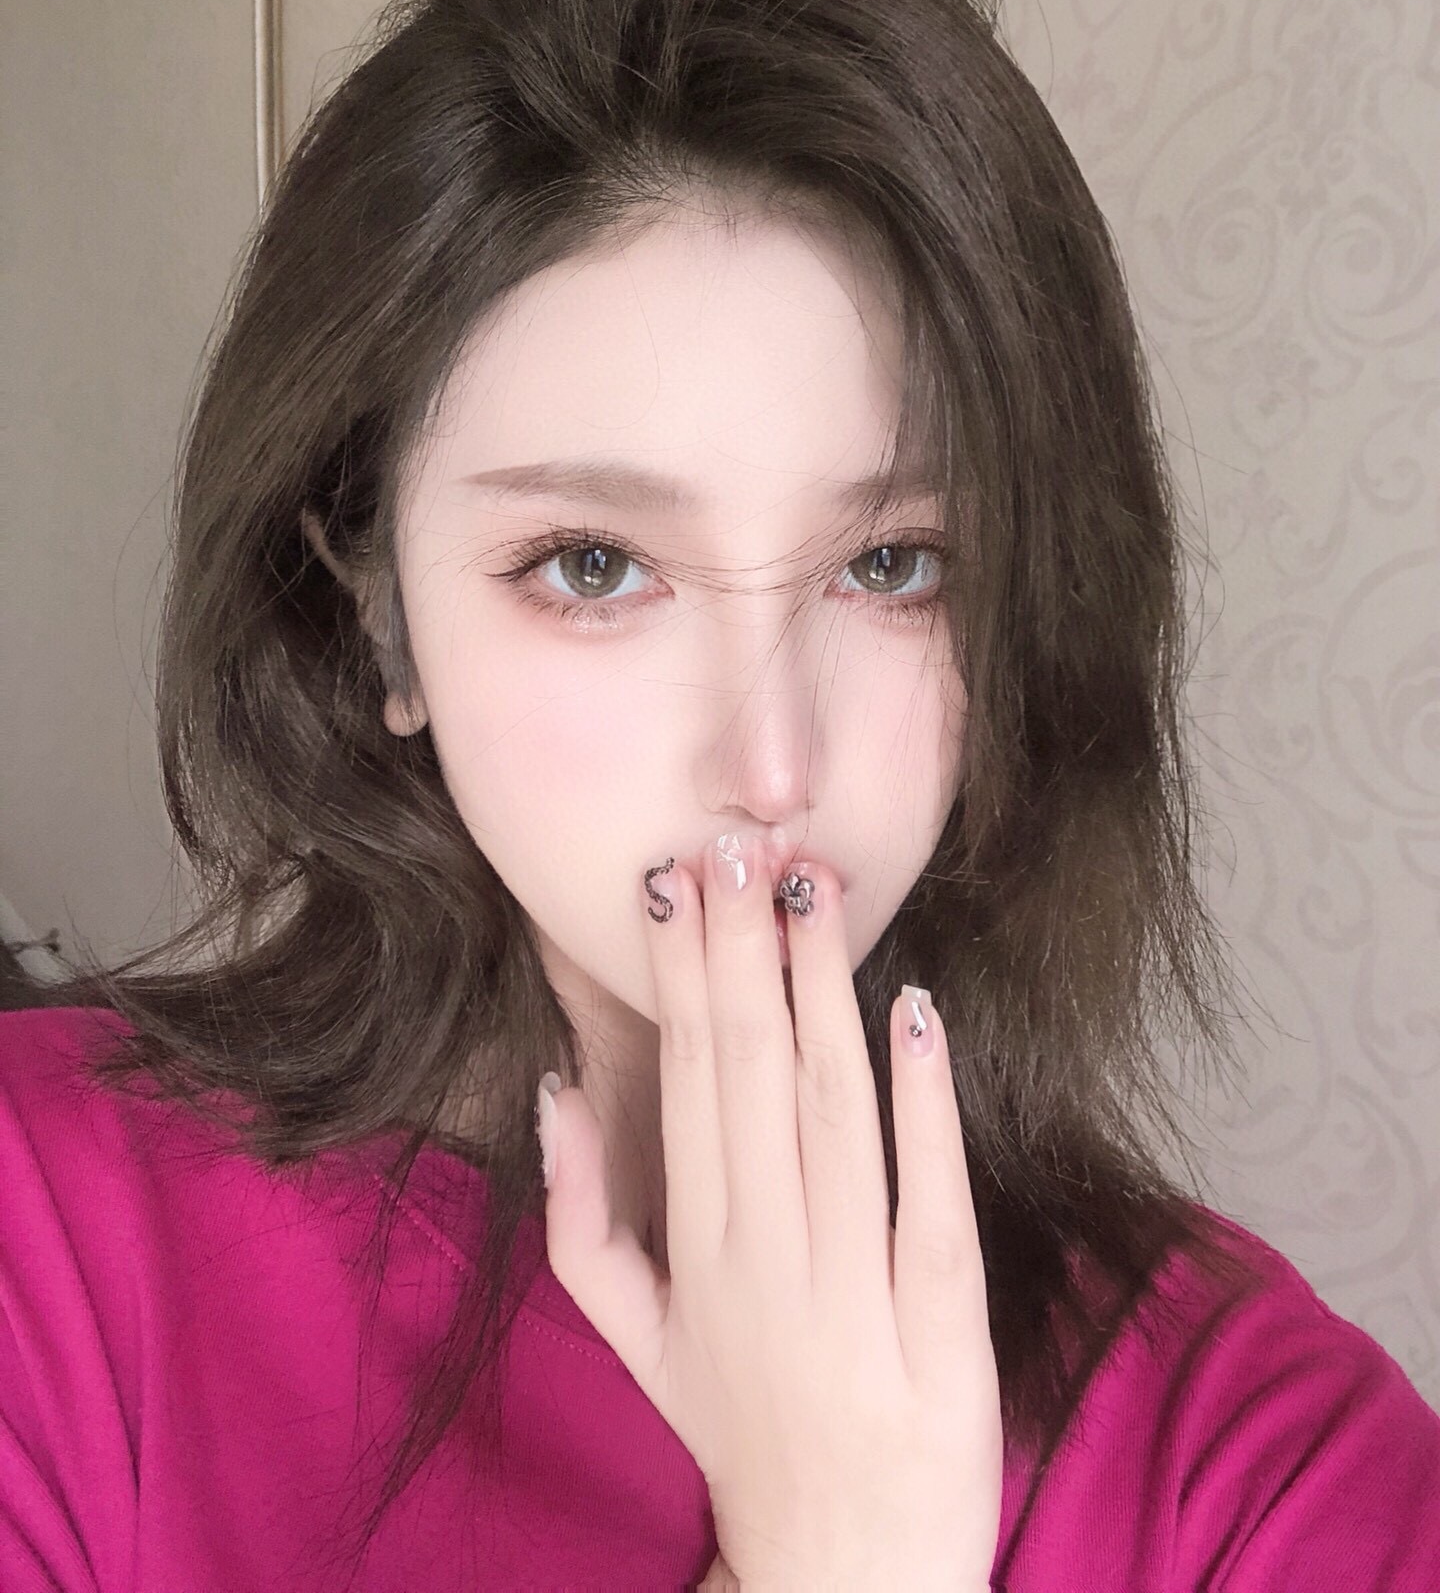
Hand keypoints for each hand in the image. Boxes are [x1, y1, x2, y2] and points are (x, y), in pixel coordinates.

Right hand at [537, 830, 1002, 1587]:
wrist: (845, 1575)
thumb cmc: (738, 1429)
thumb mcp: (632, 1338)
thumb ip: (581, 1219)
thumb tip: (553, 1093)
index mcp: (696, 1251)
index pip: (688, 1083)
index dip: (683, 975)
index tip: (677, 879)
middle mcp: (768, 1259)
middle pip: (755, 1078)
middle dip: (745, 954)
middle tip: (738, 844)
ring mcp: (856, 1292)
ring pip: (835, 1115)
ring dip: (823, 995)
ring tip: (811, 892)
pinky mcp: (945, 1325)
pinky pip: (932, 1197)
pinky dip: (925, 1102)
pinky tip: (916, 1010)